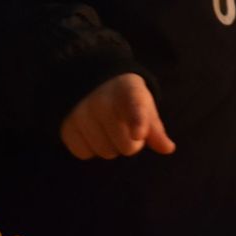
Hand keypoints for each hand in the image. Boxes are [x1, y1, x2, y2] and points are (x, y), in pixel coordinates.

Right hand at [60, 73, 175, 160]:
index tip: (139, 134)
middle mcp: (102, 101)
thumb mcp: (144, 106)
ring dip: (110, 146)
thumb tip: (168, 149)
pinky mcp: (66, 126)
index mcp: (128, 91)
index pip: (134, 108)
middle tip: (125, 127)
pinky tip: (93, 133)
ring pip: (105, 152)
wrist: (92, 82)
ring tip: (108, 128)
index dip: (137, 122)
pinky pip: (84, 153)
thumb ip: (156, 129)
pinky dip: (91, 148)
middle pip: (125, 145)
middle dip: (130, 142)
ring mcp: (81, 113)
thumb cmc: (126, 98)